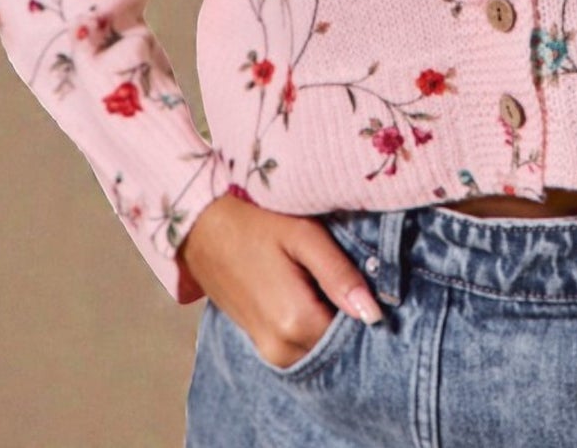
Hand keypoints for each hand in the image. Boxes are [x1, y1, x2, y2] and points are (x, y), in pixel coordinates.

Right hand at [176, 193, 383, 368]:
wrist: (202, 229)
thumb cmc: (255, 223)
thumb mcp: (303, 236)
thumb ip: (339, 274)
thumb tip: (374, 313)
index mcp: (295, 322)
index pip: (353, 335)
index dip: (365, 310)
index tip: (368, 282)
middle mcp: (281, 349)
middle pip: (336, 345)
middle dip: (348, 319)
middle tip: (349, 279)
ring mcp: (268, 352)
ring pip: (319, 347)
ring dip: (329, 323)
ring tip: (326, 283)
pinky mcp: (261, 346)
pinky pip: (301, 346)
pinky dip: (312, 327)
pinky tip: (310, 294)